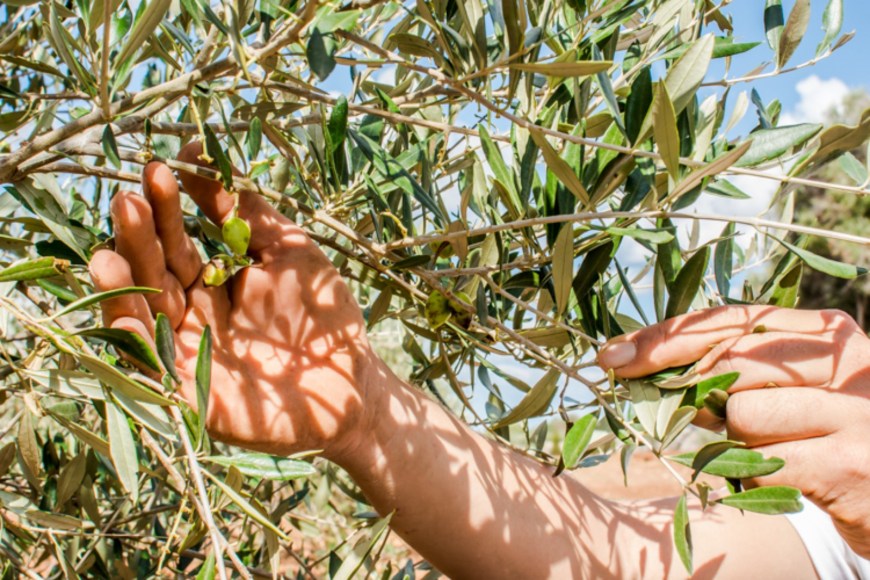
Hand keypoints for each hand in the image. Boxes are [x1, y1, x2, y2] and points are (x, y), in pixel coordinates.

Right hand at [89, 143, 379, 459]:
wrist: (355, 384)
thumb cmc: (325, 316)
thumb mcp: (287, 250)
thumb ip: (245, 211)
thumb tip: (197, 155)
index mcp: (211, 284)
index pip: (177, 242)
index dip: (167, 209)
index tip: (158, 169)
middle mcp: (191, 317)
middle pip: (154, 275)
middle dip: (138, 240)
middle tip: (127, 201)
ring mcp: (188, 356)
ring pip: (144, 318)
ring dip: (122, 290)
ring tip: (106, 255)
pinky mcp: (192, 397)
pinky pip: (156, 372)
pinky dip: (138, 346)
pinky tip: (125, 316)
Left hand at [598, 305, 869, 557]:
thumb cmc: (833, 436)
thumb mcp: (794, 389)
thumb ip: (739, 370)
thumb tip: (652, 369)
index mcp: (827, 331)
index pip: (728, 320)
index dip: (665, 337)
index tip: (614, 355)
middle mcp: (846, 359)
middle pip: (728, 364)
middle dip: (691, 392)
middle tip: (696, 415)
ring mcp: (852, 411)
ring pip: (741, 415)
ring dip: (740, 443)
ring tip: (782, 451)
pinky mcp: (846, 463)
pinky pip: (761, 463)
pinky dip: (758, 476)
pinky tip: (796, 478)